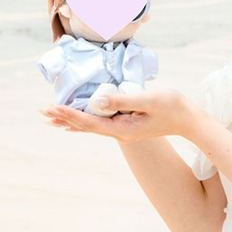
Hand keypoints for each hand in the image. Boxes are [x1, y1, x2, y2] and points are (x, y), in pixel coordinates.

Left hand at [40, 90, 204, 142]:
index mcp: (123, 128)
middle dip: (63, 117)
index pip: (90, 122)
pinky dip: (84, 119)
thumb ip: (123, 100)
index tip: (53, 107)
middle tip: (41, 112)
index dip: (70, 114)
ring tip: (50, 116)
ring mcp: (123, 129)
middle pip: (85, 125)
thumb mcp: (149, 100)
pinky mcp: (127, 123)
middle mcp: (120, 132)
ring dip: (70, 118)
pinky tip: (75, 122)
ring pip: (91, 124)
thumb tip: (99, 100)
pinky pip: (100, 122)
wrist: (190, 119)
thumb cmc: (173, 107)